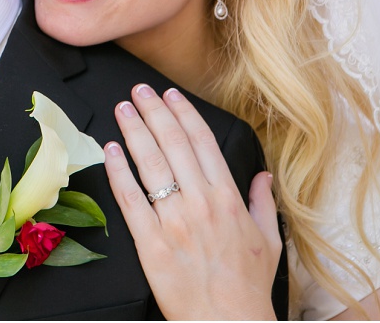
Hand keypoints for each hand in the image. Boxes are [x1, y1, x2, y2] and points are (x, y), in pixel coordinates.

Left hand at [103, 84, 280, 319]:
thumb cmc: (247, 288)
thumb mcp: (269, 241)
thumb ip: (263, 202)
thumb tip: (263, 175)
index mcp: (229, 199)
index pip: (202, 142)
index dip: (183, 113)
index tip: (169, 95)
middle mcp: (200, 203)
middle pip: (172, 144)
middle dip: (153, 112)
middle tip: (138, 92)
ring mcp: (173, 221)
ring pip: (150, 165)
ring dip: (134, 131)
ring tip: (122, 109)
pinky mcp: (150, 242)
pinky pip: (130, 199)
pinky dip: (119, 171)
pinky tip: (111, 150)